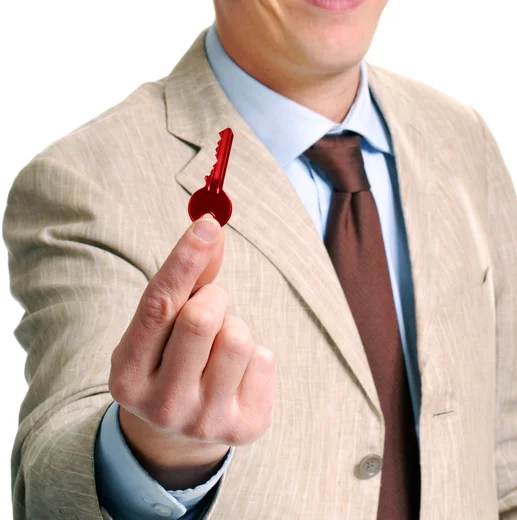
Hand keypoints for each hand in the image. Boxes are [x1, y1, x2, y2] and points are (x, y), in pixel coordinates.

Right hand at [108, 213, 275, 487]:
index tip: (208, 224)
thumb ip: (184, 280)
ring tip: (220, 344)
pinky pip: (265, 358)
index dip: (184, 260)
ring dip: (235, 326)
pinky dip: (254, 354)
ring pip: (239, 337)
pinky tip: (236, 372)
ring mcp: (204, 422)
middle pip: (202, 318)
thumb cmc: (168, 361)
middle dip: (214, 297)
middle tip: (210, 306)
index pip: (158, 306)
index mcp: (128, 375)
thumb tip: (211, 229)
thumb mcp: (161, 327)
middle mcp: (161, 405)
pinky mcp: (244, 427)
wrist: (179, 433)